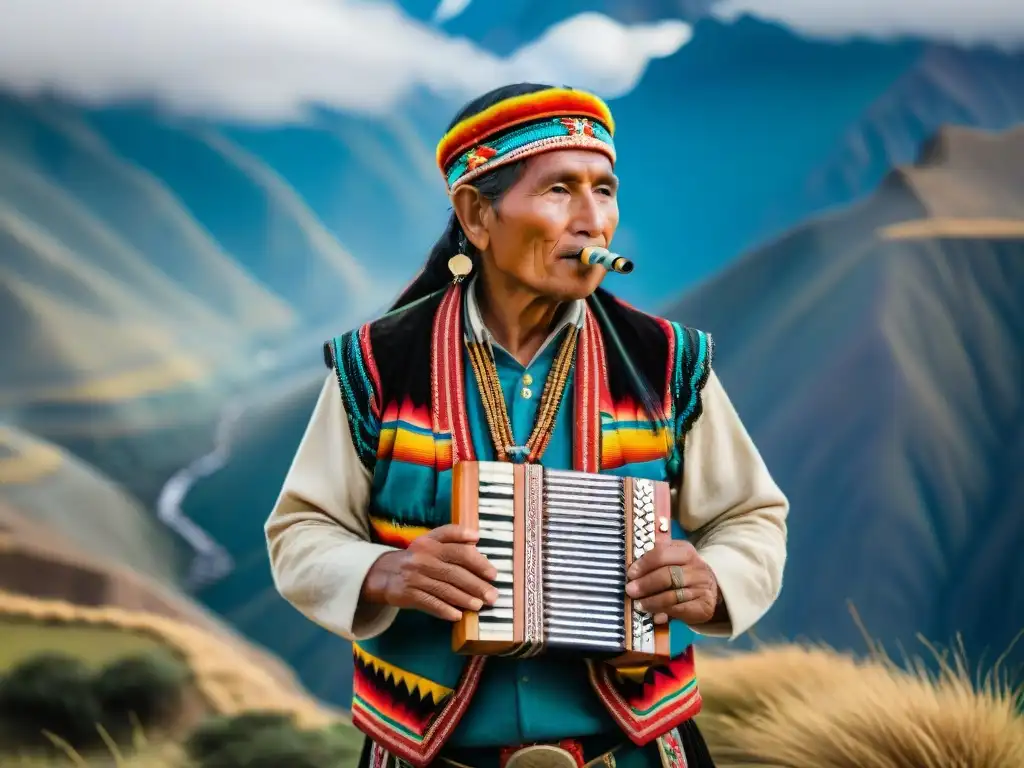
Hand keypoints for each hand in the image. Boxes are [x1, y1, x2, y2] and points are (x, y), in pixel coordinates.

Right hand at [362, 524, 498, 621]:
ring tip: (479, 606)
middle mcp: (423, 559)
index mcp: (432, 543)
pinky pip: (430, 603)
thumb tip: (476, 536)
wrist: (385, 573)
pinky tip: (458, 615)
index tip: (493, 574)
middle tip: (492, 596)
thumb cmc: (417, 557)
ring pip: (444, 589)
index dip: (478, 562)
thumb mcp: (431, 540)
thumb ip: (453, 535)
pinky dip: (445, 610)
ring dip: (464, 599)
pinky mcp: (408, 594)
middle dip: (476, 585)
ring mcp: (415, 577)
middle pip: (454, 573)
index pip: (459, 551)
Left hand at [625, 540, 720, 625]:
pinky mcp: (704, 606)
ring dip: (652, 601)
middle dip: (646, 583)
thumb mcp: (671, 561)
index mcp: (685, 551)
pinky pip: (680, 609)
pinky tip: (654, 615)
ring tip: (639, 605)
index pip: (663, 553)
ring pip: (673, 595)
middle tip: (631, 591)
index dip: (644, 563)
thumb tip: (633, 564)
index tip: (630, 573)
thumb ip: (654, 560)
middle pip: (668, 574)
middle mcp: (697, 566)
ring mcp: (702, 587)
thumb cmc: (681, 574)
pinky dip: (664, 612)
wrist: (708, 591)